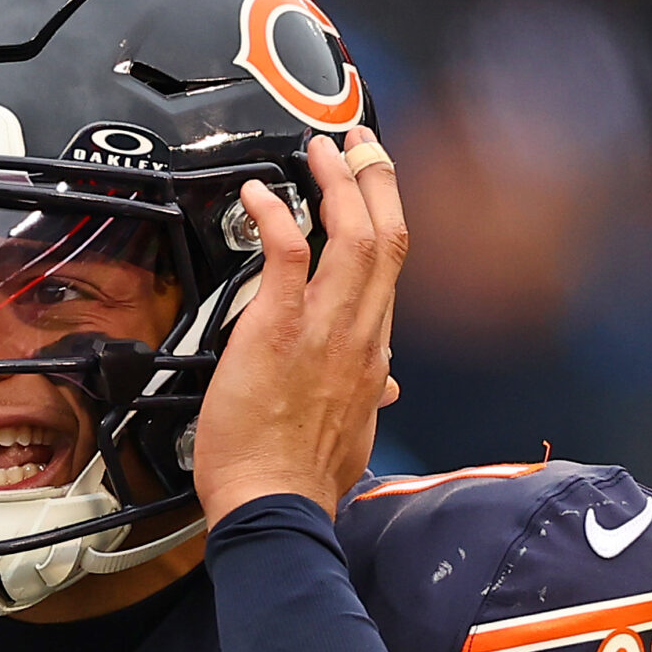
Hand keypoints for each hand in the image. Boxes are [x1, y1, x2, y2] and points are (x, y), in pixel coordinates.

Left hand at [194, 128, 407, 520]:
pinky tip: (260, 192)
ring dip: (337, 182)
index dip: (386, 218)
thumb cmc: (305, 479)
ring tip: (320, 150)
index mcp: (375, 354)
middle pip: (386, 237)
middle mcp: (361, 334)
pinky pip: (286, 253)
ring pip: (352, 235)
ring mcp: (324, 329)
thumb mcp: (356, 432)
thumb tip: (387, 380)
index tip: (376, 189)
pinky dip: (275, 214)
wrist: (277, 506)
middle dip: (375, 180)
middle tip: (357, 145)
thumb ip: (371, 394)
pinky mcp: (279, 329)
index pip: (392, 270)